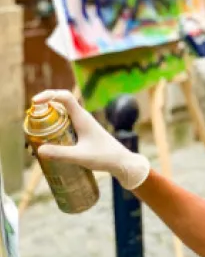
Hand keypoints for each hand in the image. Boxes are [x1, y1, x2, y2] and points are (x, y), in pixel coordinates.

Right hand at [32, 90, 149, 189]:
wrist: (122, 162)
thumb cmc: (104, 157)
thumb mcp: (80, 157)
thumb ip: (60, 154)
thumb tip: (38, 150)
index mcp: (82, 117)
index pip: (65, 97)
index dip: (49, 95)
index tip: (35, 102)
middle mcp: (82, 118)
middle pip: (60, 105)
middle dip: (44, 109)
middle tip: (31, 123)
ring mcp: (84, 125)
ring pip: (62, 116)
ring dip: (49, 120)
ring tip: (36, 135)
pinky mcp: (84, 133)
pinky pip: (66, 125)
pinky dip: (55, 129)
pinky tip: (49, 143)